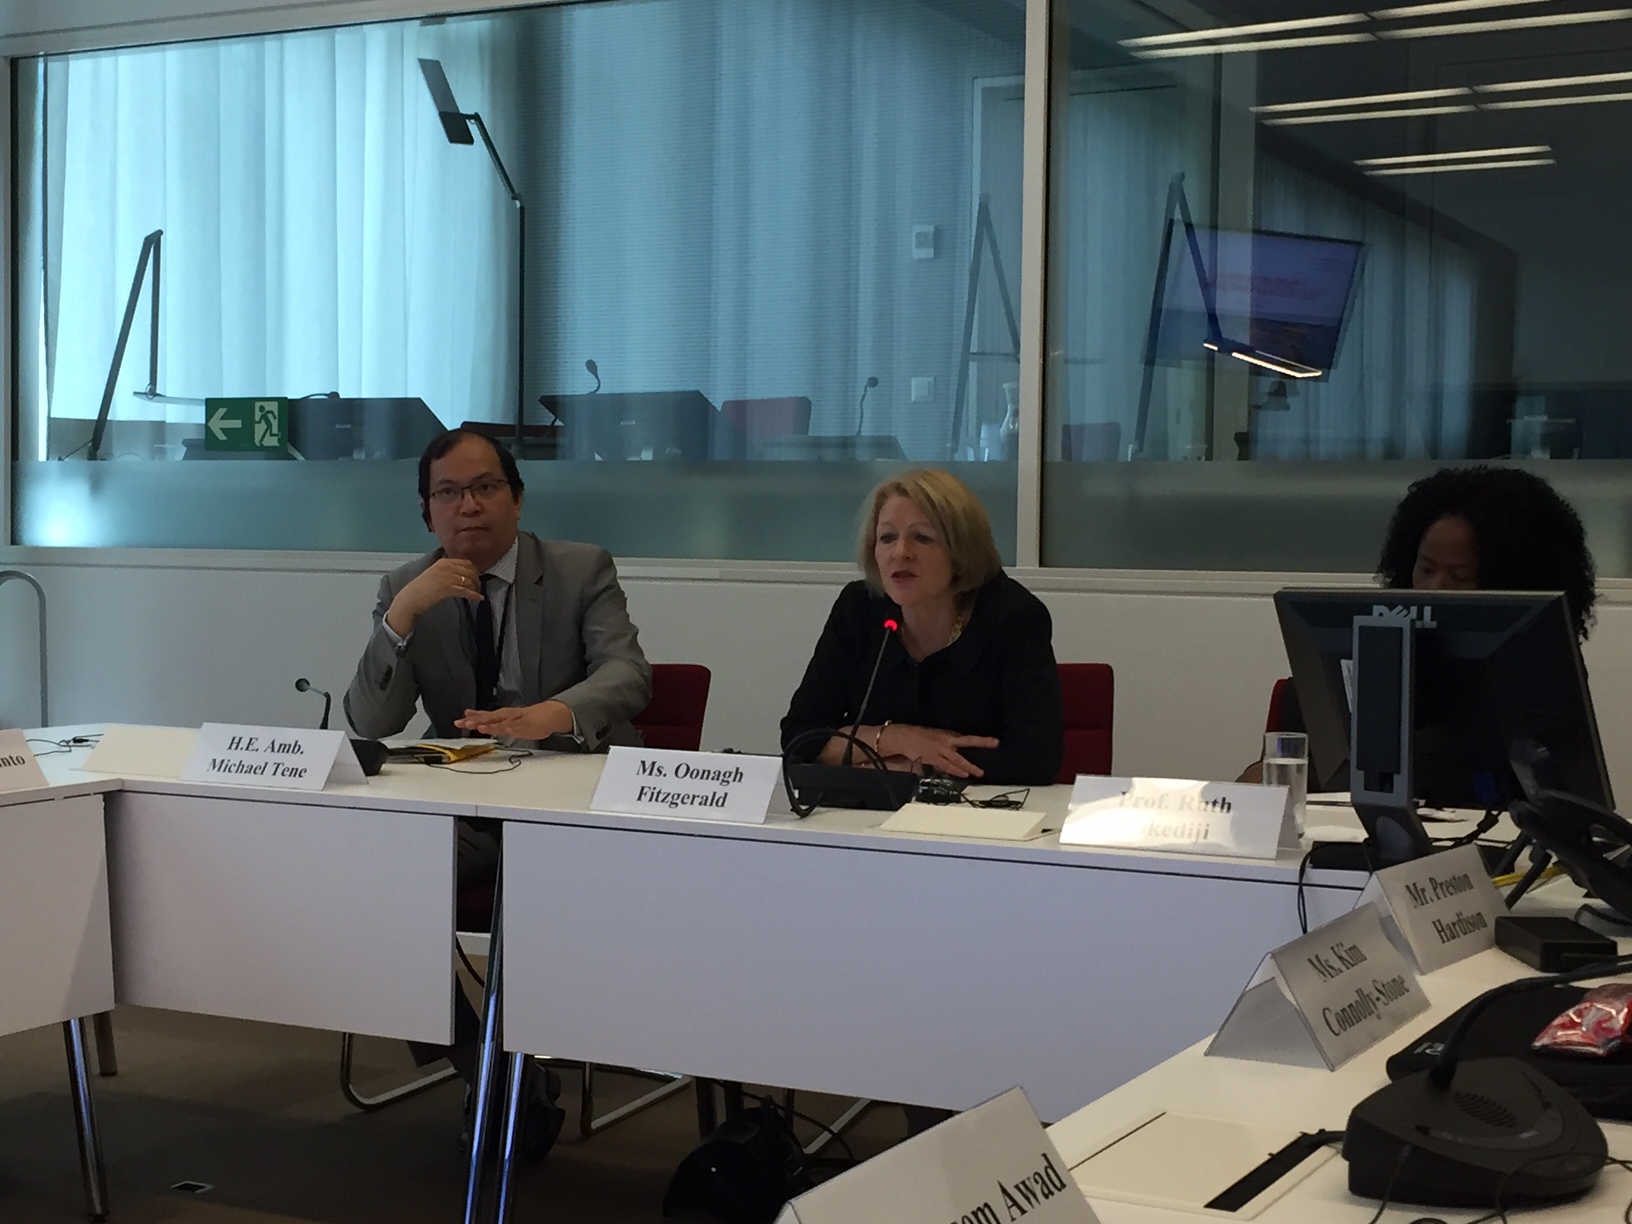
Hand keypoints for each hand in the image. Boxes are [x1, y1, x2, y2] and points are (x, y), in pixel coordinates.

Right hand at [385, 558, 482, 635]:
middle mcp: (445, 567)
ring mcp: (446, 576)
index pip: (466, 563)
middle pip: (470, 571)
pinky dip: (473, 595)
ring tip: (477, 594)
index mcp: (443, 562)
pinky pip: (465, 590)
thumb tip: (463, 576)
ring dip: (476, 588)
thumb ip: (448, 572)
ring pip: (469, 581)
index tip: (476, 578)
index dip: (474, 571)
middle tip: (478, 588)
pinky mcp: (446, 588)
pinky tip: (478, 599)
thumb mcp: (435, 574)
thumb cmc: (422, 589)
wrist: (411, 598)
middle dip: (477, 580)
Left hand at [455, 700, 575, 740]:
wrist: (548, 715)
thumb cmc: (525, 718)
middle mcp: (507, 716)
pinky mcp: (526, 726)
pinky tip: (505, 730)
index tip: (458, 721)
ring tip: (481, 727)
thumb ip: (489, 718)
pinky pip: (518, 728)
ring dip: (491, 725)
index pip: (483, 715)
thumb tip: (471, 716)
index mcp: (501, 715)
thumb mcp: (504, 717)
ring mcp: (516, 721)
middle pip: (489, 718)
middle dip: (476, 721)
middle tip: (464, 724)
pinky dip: (511, 728)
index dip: (471, 718)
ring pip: (502, 723)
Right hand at [878, 723, 998, 778]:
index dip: (982, 740)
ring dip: (968, 768)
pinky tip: (962, 775)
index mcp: (947, 735)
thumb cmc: (918, 735)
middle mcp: (945, 742)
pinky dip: (954, 771)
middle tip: (992, 751)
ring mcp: (939, 750)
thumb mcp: (936, 735)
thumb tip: (957, 749)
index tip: (995, 742)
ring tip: (978, 773)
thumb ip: (947, 743)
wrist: (903, 736)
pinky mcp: (931, 758)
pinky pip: (945, 767)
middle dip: (979, 748)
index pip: (968, 738)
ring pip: (957, 760)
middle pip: (966, 745)